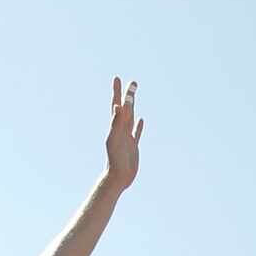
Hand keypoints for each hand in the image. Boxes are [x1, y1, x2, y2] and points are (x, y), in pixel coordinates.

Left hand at [100, 77, 142, 191]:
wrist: (118, 177)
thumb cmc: (114, 160)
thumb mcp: (114, 139)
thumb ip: (115, 122)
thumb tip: (116, 106)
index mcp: (116, 126)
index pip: (117, 105)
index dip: (117, 92)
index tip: (117, 78)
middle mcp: (121, 130)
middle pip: (126, 108)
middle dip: (128, 95)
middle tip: (133, 82)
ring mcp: (127, 137)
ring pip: (131, 118)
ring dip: (133, 107)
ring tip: (134, 97)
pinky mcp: (133, 146)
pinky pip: (136, 133)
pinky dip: (139, 126)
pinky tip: (141, 120)